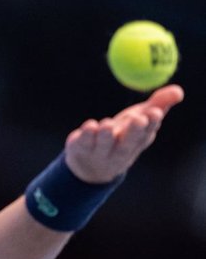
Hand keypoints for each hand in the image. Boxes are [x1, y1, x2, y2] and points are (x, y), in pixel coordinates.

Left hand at [65, 85, 184, 182]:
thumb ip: (157, 105)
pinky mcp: (80, 150)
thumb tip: (178, 91)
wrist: (90, 167)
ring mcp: (99, 153)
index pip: (145, 135)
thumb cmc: (120, 136)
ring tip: (107, 124)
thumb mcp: (138, 119)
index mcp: (135, 143)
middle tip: (138, 118)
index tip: (155, 112)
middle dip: (133, 131)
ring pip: (104, 145)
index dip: (151, 124)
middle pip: (127, 144)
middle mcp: (118, 151)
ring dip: (107, 134)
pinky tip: (89, 126)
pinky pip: (83, 143)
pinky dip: (86, 134)